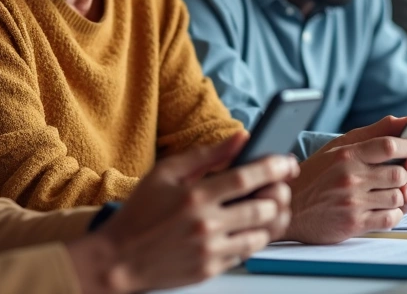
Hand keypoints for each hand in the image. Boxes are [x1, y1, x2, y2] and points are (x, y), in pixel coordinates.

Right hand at [67, 131, 298, 293]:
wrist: (118, 260)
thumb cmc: (141, 213)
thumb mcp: (166, 173)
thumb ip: (207, 154)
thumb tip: (241, 137)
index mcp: (195, 195)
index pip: (247, 177)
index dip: (274, 167)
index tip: (287, 162)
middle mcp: (205, 224)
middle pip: (263, 207)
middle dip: (279, 194)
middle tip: (279, 187)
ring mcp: (210, 250)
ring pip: (262, 233)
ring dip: (270, 219)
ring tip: (264, 207)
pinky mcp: (211, 269)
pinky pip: (247, 253)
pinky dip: (252, 239)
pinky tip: (245, 227)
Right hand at [286, 116, 406, 243]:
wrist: (290, 208)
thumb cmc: (314, 176)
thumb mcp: (338, 147)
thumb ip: (373, 133)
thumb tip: (404, 121)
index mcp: (347, 155)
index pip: (389, 146)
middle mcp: (350, 178)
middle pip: (400, 173)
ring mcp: (353, 202)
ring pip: (399, 197)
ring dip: (404, 194)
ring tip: (396, 190)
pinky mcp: (354, 224)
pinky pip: (391, 218)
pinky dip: (396, 212)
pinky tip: (386, 206)